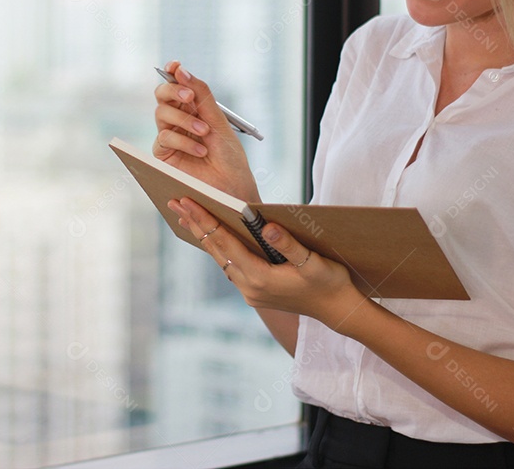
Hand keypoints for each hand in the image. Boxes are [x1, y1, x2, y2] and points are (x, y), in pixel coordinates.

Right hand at [153, 61, 259, 202]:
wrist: (232, 187)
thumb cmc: (229, 157)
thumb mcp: (219, 121)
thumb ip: (201, 95)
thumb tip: (181, 70)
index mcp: (195, 109)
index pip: (178, 84)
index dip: (173, 72)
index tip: (175, 66)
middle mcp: (180, 119)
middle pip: (162, 94)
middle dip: (173, 90)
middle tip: (189, 97)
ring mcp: (170, 136)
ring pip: (161, 112)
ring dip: (184, 119)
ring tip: (204, 133)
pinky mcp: (163, 154)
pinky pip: (165, 137)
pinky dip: (183, 141)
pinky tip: (200, 149)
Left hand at [168, 197, 365, 324]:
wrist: (338, 310)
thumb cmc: (329, 283)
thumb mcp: (314, 263)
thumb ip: (290, 246)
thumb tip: (268, 227)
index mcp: (260, 278)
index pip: (226, 243)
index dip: (206, 220)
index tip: (188, 202)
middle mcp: (249, 287)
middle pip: (216, 250)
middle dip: (196, 225)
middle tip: (175, 202)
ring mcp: (250, 292)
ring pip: (220, 258)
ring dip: (204, 236)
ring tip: (186, 216)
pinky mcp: (255, 292)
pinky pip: (229, 265)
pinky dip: (218, 247)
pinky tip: (212, 236)